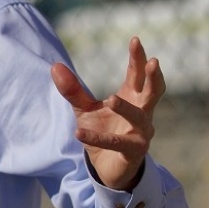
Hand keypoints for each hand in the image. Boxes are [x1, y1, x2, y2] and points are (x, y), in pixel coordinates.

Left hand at [50, 36, 165, 189]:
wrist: (108, 168)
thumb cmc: (103, 131)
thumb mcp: (85, 109)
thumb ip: (72, 90)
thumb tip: (55, 65)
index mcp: (133, 97)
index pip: (137, 74)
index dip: (138, 58)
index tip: (135, 39)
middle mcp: (142, 113)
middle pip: (152, 91)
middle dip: (152, 77)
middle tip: (154, 61)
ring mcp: (140, 133)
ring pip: (139, 117)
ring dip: (125, 108)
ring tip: (110, 99)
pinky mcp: (132, 152)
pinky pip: (115, 143)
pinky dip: (97, 138)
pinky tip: (78, 132)